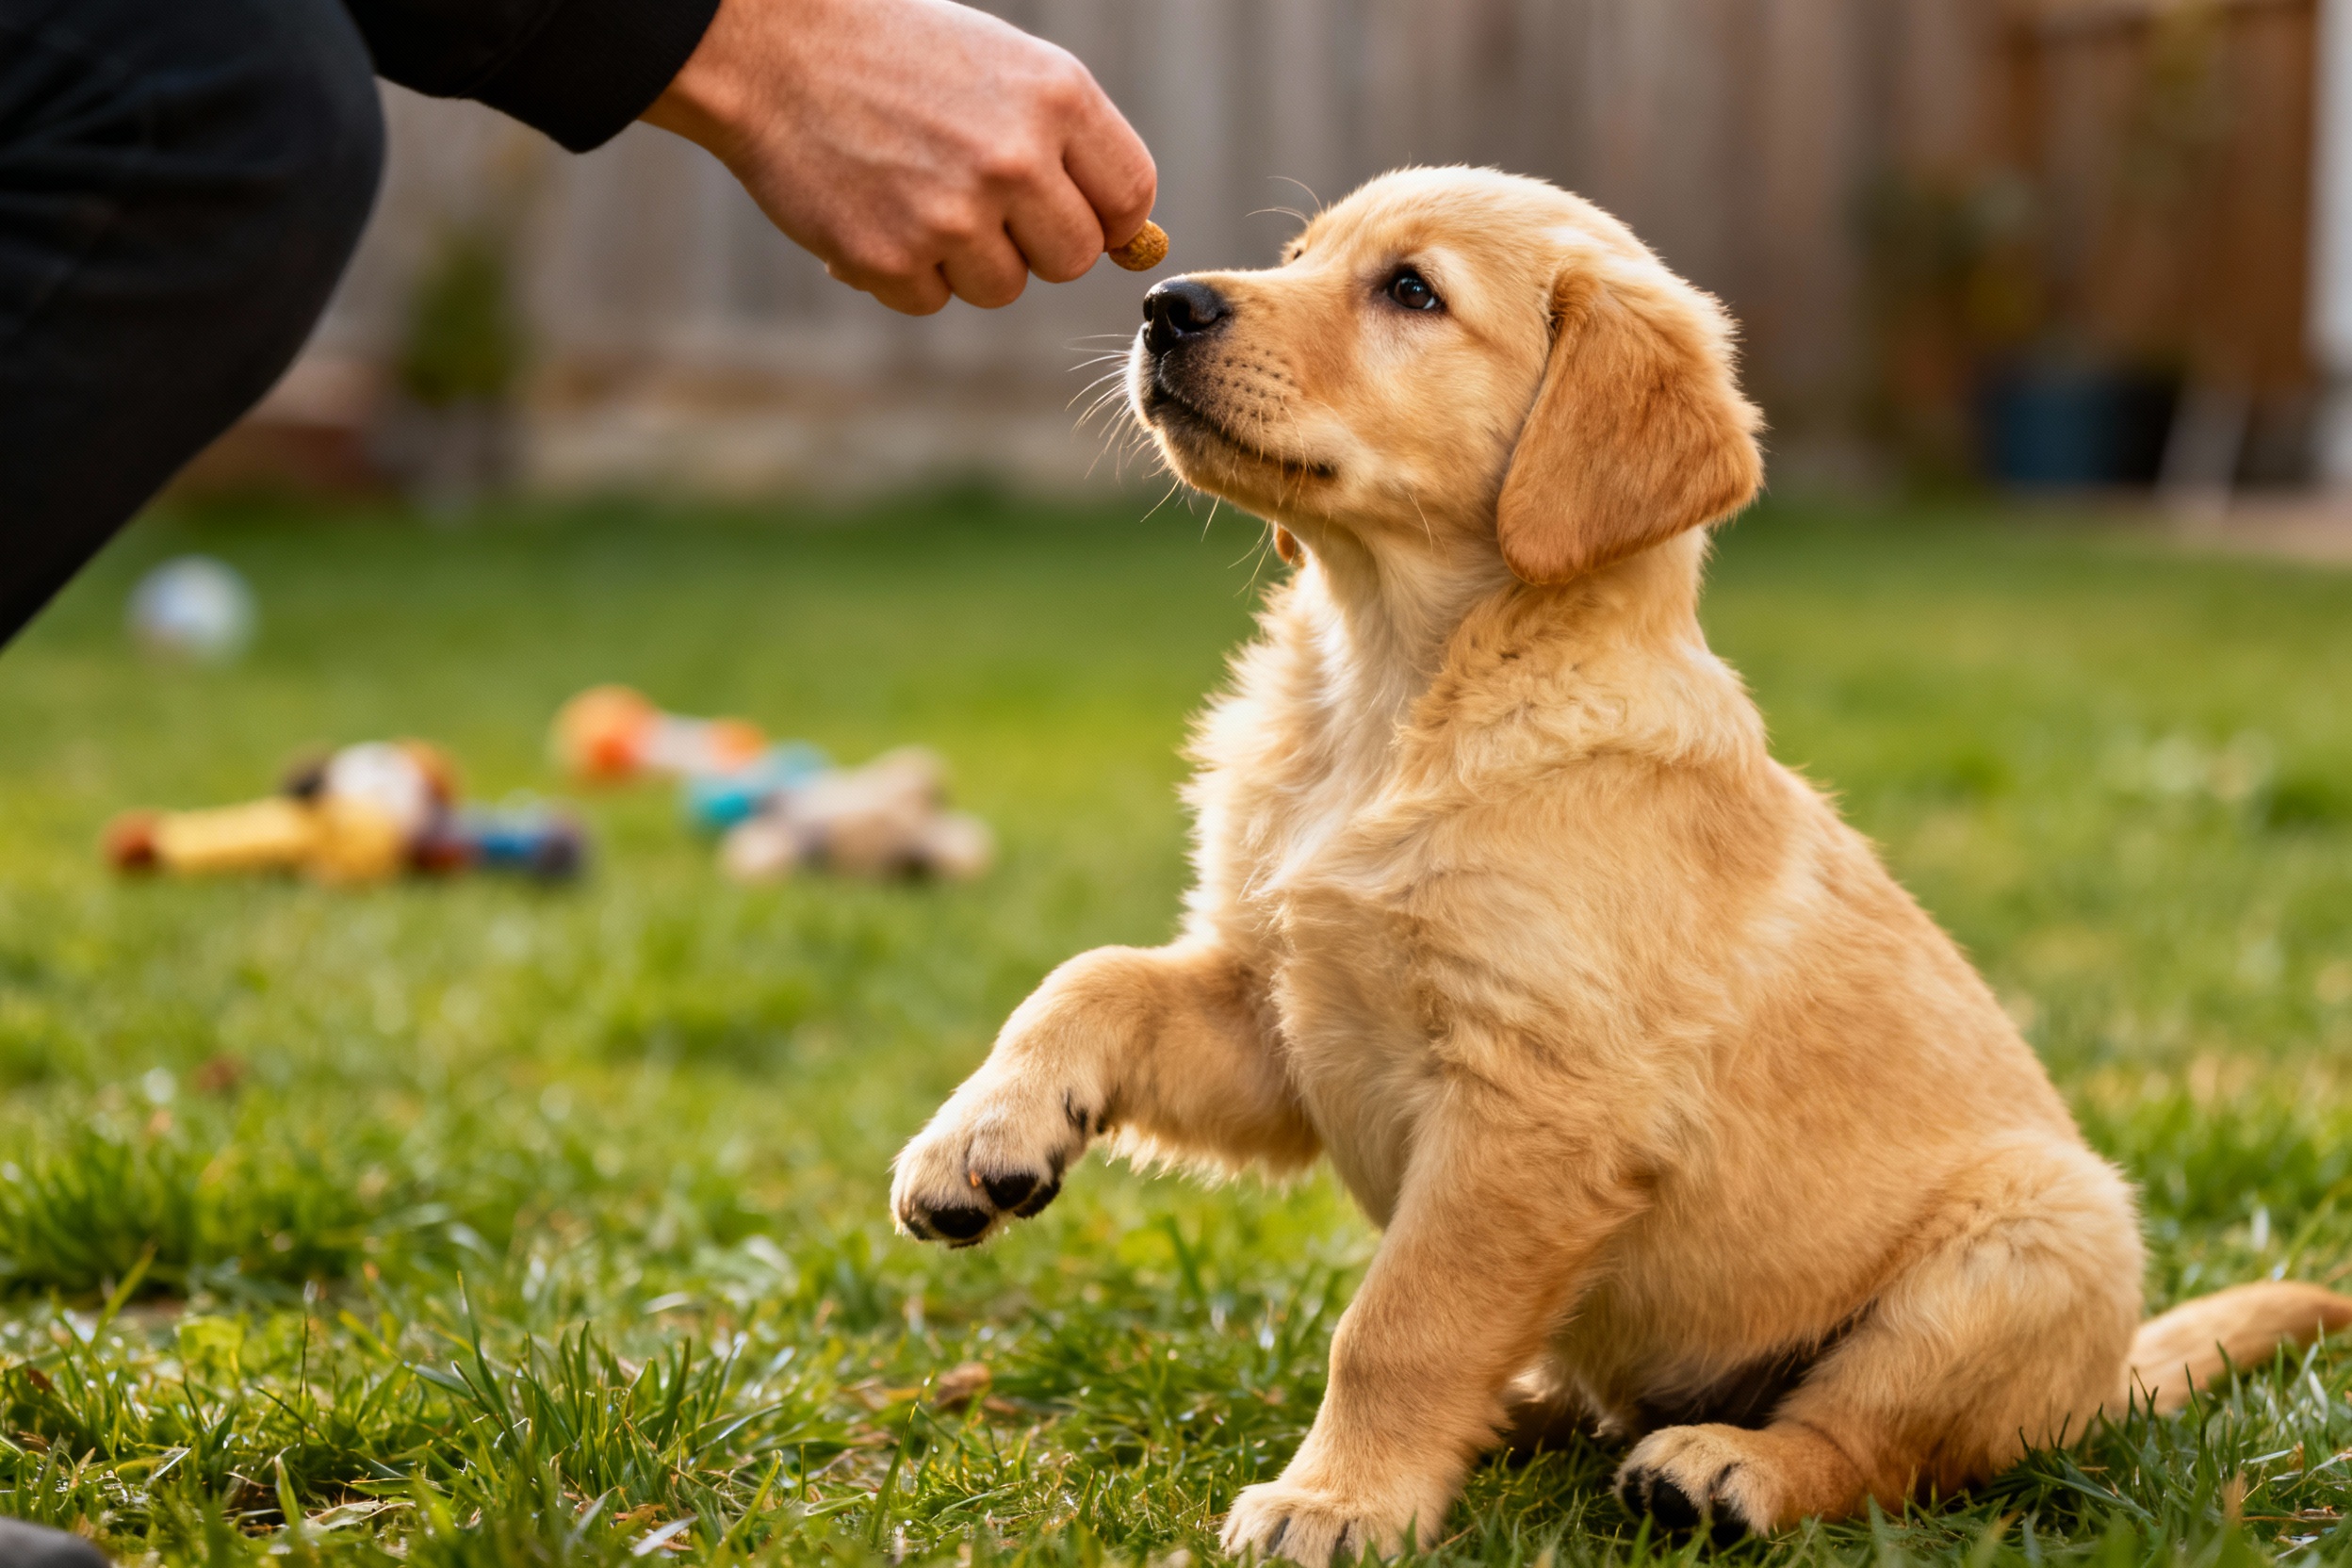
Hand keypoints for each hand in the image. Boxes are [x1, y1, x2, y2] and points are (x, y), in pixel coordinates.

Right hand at [642, 0, 1156, 314]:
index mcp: (1057, 97)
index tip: (1066, 208)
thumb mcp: (1004, 68)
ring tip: (917, 192)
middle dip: (1034, 244)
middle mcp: (1014, 158)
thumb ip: (1071, 144)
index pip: (1130, 199)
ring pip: (1001, 287)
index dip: (1103, 216)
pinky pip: (930, 300)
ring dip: (966, 260)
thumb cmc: (899, 56)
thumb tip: (1133, 244)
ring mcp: (952, 214)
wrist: (772, 48)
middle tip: (981, 202)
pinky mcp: (891, 257)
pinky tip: (874, 209)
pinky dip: (905, 271)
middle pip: (1072, 259)